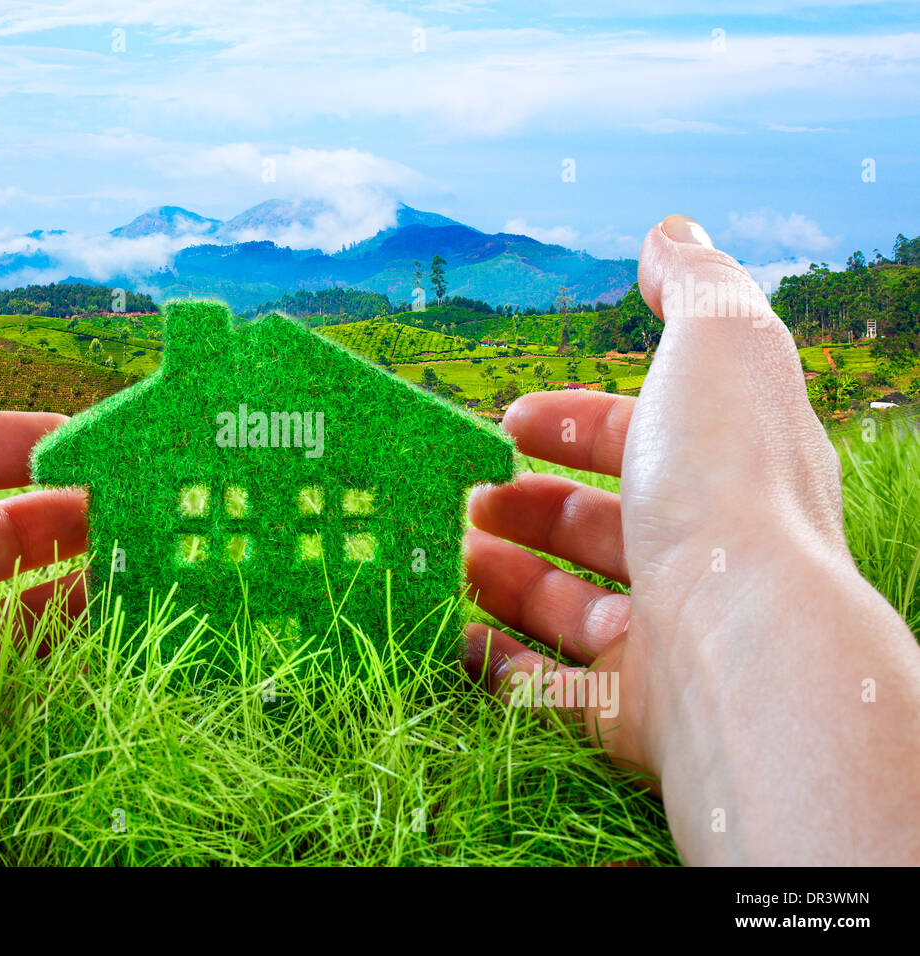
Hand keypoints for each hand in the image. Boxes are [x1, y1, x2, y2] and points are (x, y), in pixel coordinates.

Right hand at [464, 215, 919, 863]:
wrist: (739, 646)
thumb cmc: (725, 486)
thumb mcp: (718, 346)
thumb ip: (694, 284)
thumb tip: (671, 232)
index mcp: (726, 474)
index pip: (645, 441)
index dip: (574, 422)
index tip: (507, 420)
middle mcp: (703, 559)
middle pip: (600, 526)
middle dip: (525, 502)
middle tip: (464, 493)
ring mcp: (667, 642)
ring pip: (567, 605)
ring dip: (501, 574)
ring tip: (443, 551)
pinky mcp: (630, 714)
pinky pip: (549, 688)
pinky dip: (497, 659)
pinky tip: (452, 629)